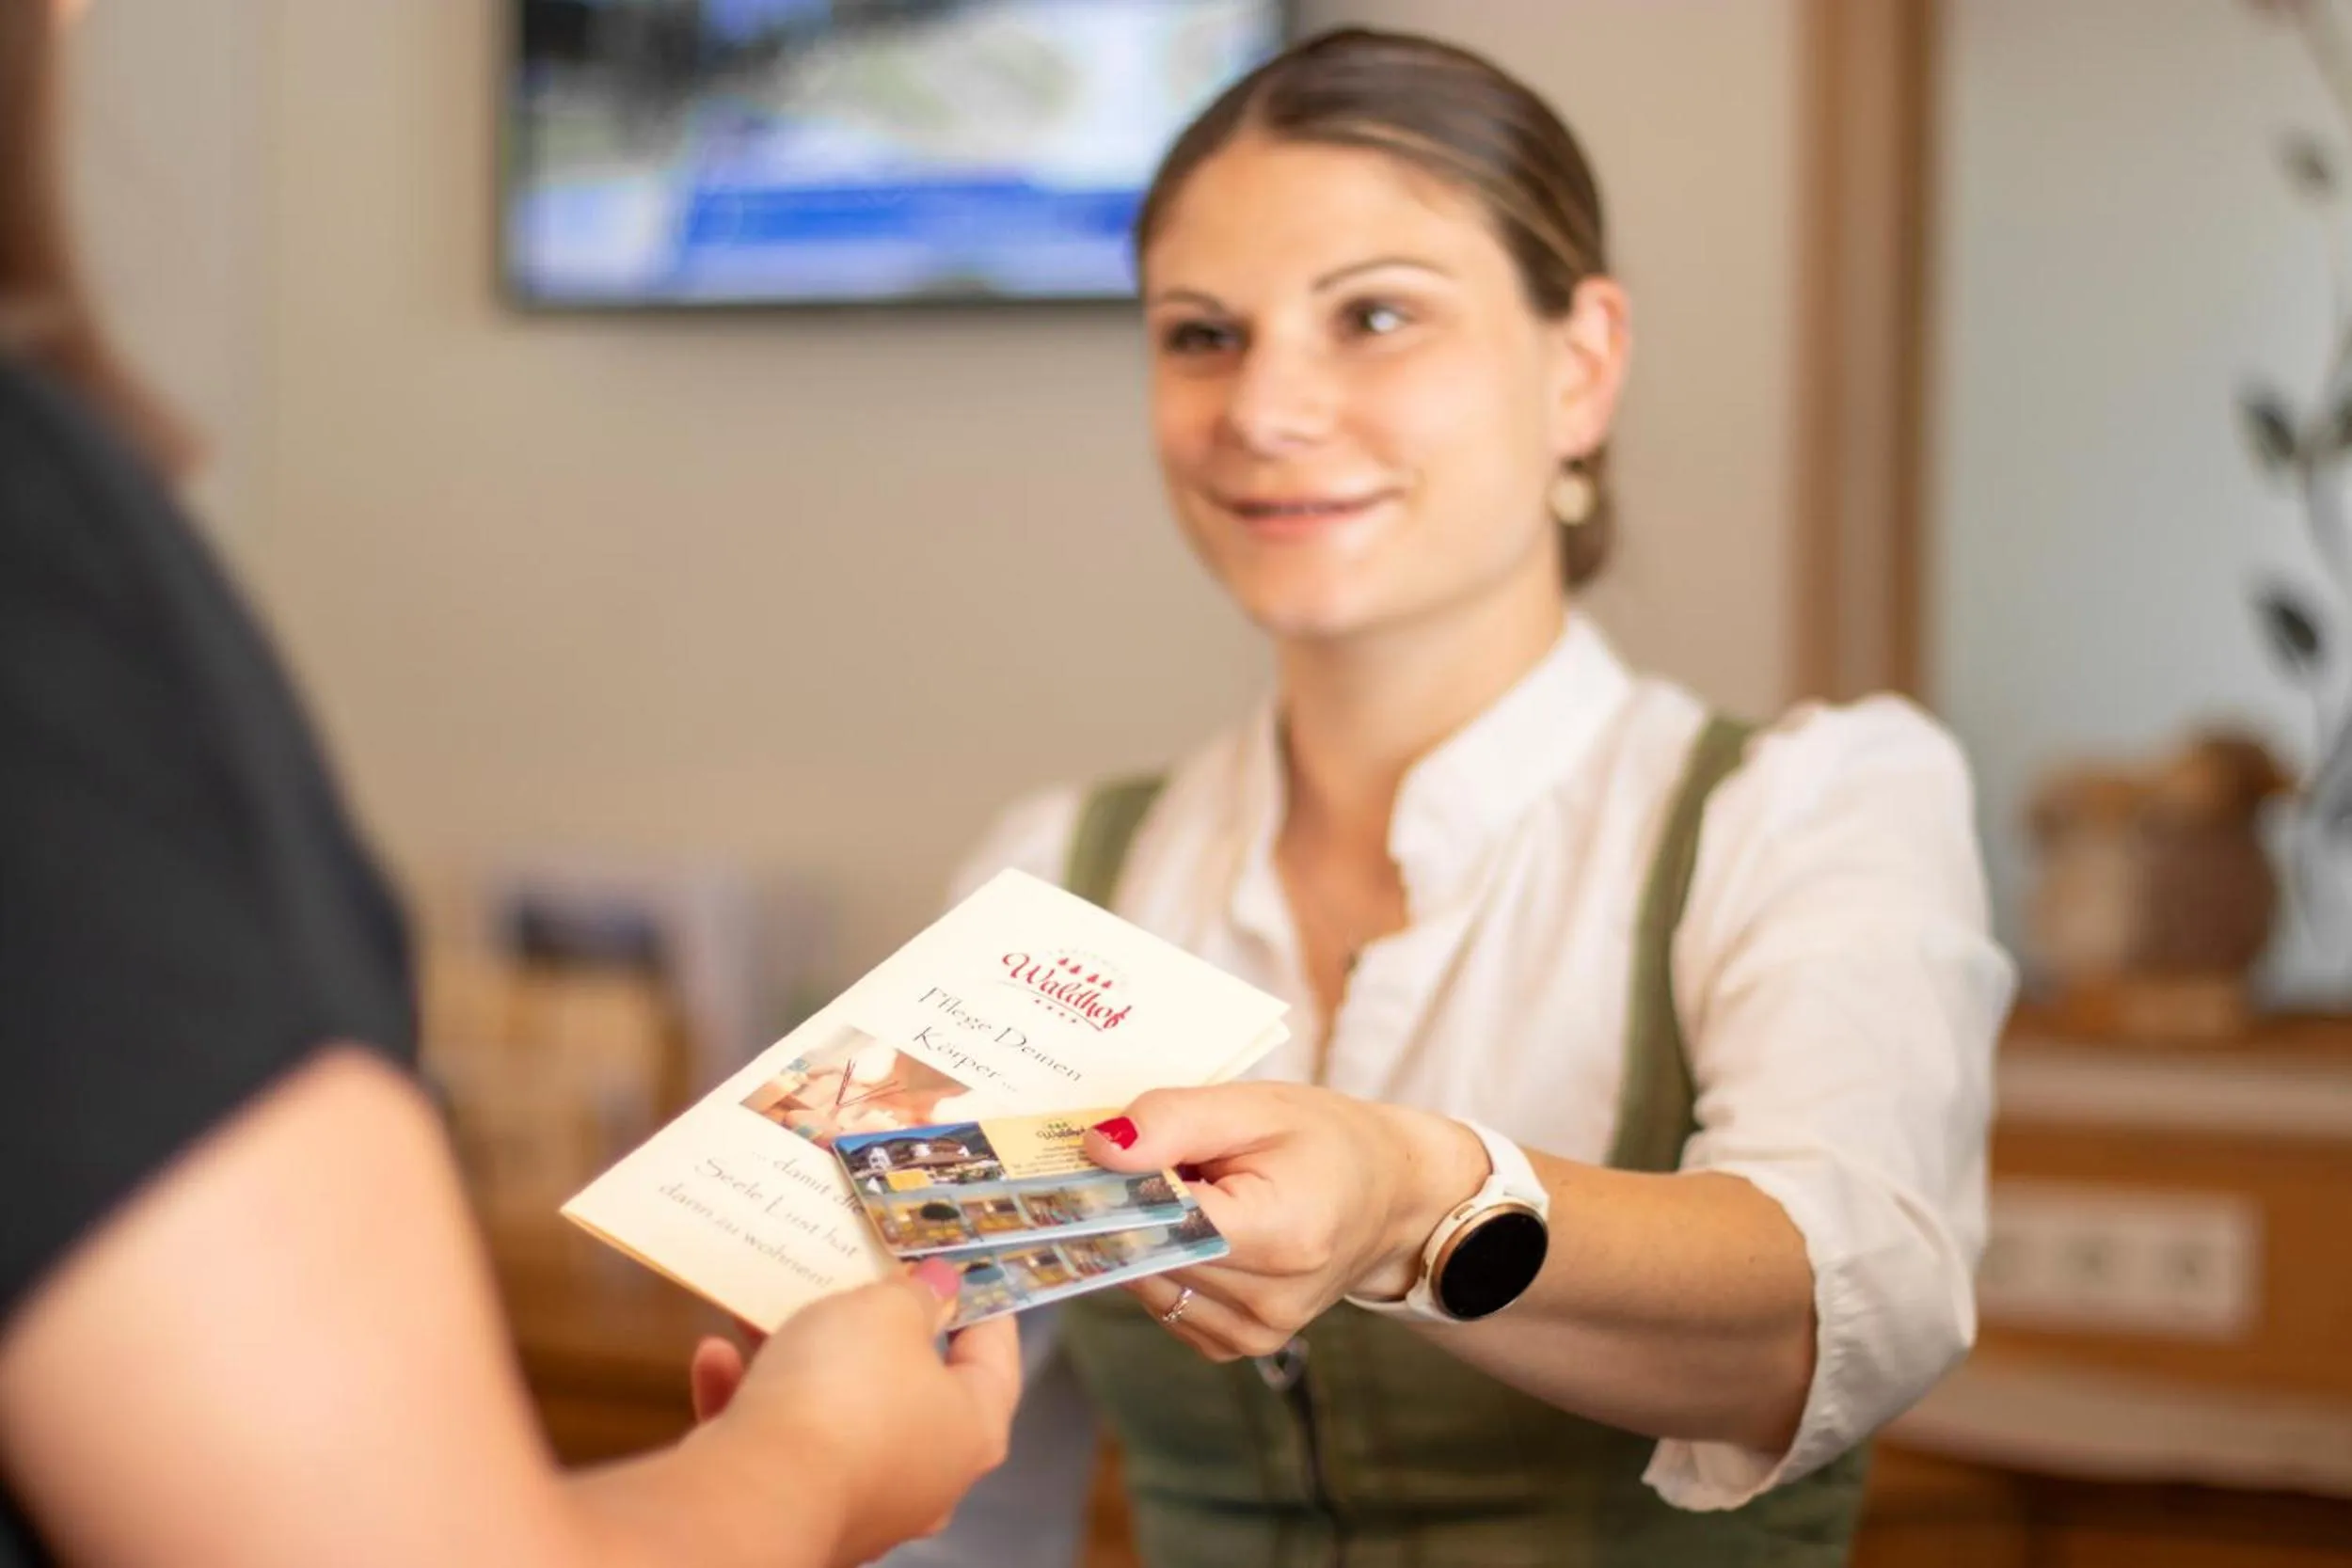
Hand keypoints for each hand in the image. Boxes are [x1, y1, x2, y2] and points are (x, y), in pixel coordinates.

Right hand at [685, 1261, 1019, 1566]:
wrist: (754, 1496)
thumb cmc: (844, 1395)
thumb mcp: (887, 1312)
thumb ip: (915, 1295)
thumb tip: (939, 1289)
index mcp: (972, 1430)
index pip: (995, 1358)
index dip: (982, 1306)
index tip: (962, 1269)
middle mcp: (924, 1477)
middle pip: (908, 1387)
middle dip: (875, 1332)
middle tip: (860, 1280)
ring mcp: (858, 1500)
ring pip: (833, 1413)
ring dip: (796, 1359)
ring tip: (766, 1310)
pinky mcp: (792, 1511)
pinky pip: (776, 1445)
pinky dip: (749, 1401)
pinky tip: (716, 1359)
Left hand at [1080, 1084, 1487, 1359]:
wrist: (1390, 1199)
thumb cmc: (1328, 1142)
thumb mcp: (1256, 1106)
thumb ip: (1173, 1121)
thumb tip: (1097, 1149)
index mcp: (1281, 1235)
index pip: (1162, 1222)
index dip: (1114, 1189)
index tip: (1081, 1158)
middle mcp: (1268, 1301)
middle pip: (1147, 1254)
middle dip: (1124, 1205)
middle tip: (1133, 1159)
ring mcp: (1253, 1334)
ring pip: (1145, 1282)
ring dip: (1143, 1235)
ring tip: (1187, 1190)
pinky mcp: (1238, 1346)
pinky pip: (1165, 1302)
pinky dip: (1162, 1263)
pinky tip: (1193, 1228)